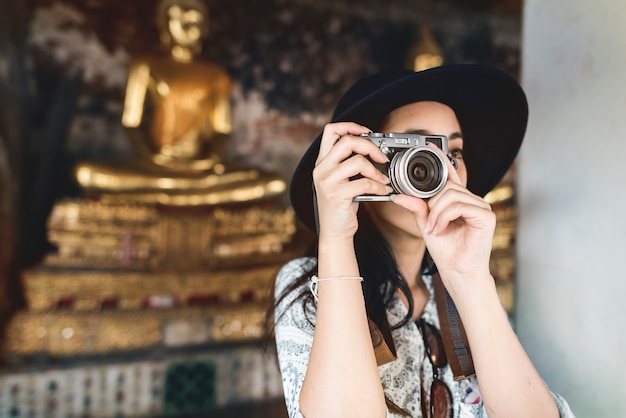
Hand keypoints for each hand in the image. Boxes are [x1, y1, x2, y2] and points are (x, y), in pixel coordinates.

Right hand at [313, 122, 391, 239]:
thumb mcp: (340, 180)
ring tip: (383, 179)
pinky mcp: (336, 195)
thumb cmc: (341, 205)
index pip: (331, 131)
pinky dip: (378, 186)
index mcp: (322, 162)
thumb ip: (348, 162)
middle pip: (347, 141)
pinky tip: (383, 190)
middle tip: (381, 157)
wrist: (334, 231)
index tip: (367, 132)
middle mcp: (321, 169)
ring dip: (376, 170)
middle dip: (370, 146)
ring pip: (358, 161)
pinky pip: (364, 183)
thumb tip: (373, 148)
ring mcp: (327, 181)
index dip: (351, 126)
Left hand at [391, 145, 495, 291]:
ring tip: (435, 229)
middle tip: (429, 224)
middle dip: (432, 204)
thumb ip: (417, 207)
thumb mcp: (426, 224)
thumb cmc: (445, 250)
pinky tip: (442, 229)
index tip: (430, 147)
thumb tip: (399, 195)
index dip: (442, 159)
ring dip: (437, 213)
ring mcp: (481, 206)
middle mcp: (472, 200)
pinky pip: (459, 205)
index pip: (451, 174)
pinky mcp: (486, 215)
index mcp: (459, 200)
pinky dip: (445, 216)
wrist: (457, 271)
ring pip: (451, 194)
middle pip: (448, 186)